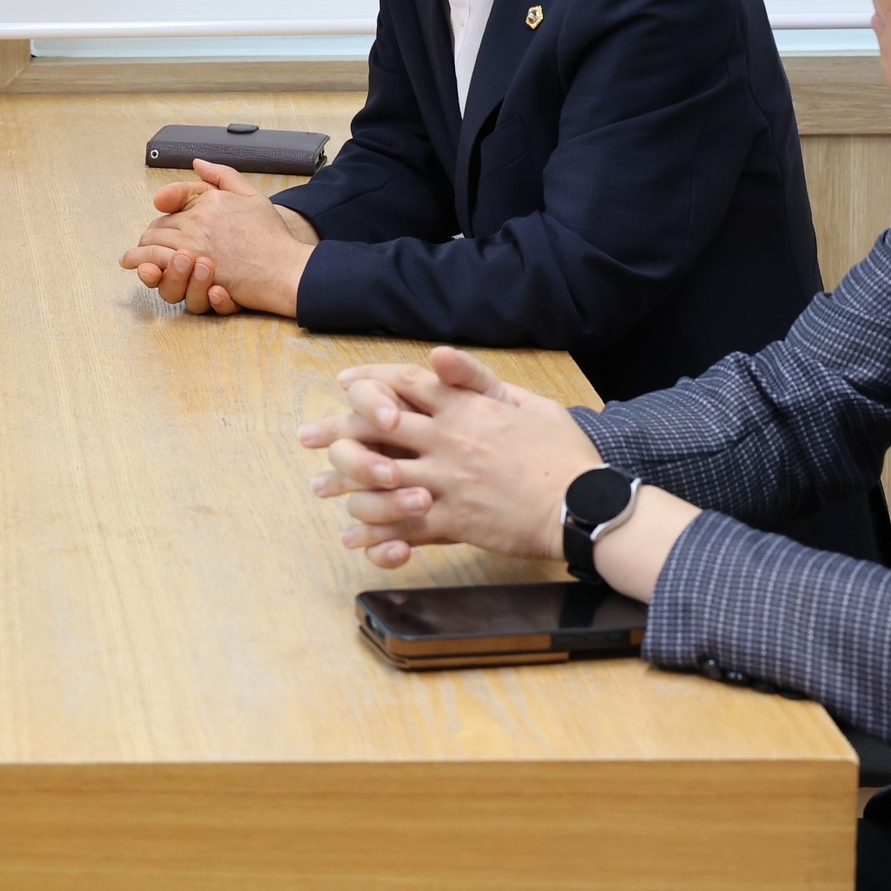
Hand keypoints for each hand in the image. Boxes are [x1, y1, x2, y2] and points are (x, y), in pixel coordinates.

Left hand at [120, 160, 317, 313]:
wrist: (285, 269)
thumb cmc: (272, 238)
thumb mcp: (251, 195)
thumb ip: (222, 176)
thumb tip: (197, 163)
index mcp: (209, 202)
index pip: (173, 203)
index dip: (163, 211)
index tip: (158, 215)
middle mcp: (198, 223)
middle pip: (159, 228)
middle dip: (150, 237)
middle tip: (145, 247)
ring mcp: (195, 247)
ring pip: (153, 246)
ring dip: (141, 253)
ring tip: (133, 259)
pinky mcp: (194, 273)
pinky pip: (160, 266)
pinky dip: (148, 266)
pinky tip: (143, 269)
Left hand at [297, 346, 602, 568]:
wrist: (585, 505)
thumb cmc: (560, 450)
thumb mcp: (525, 400)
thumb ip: (476, 378)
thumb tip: (437, 353)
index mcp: (465, 409)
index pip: (402, 385)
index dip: (368, 381)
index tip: (342, 383)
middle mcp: (448, 443)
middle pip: (376, 430)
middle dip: (335, 430)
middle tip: (305, 437)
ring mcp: (448, 484)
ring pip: (380, 481)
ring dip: (344, 484)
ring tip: (320, 488)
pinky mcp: (455, 522)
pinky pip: (403, 528)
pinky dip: (375, 533)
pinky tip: (353, 537)